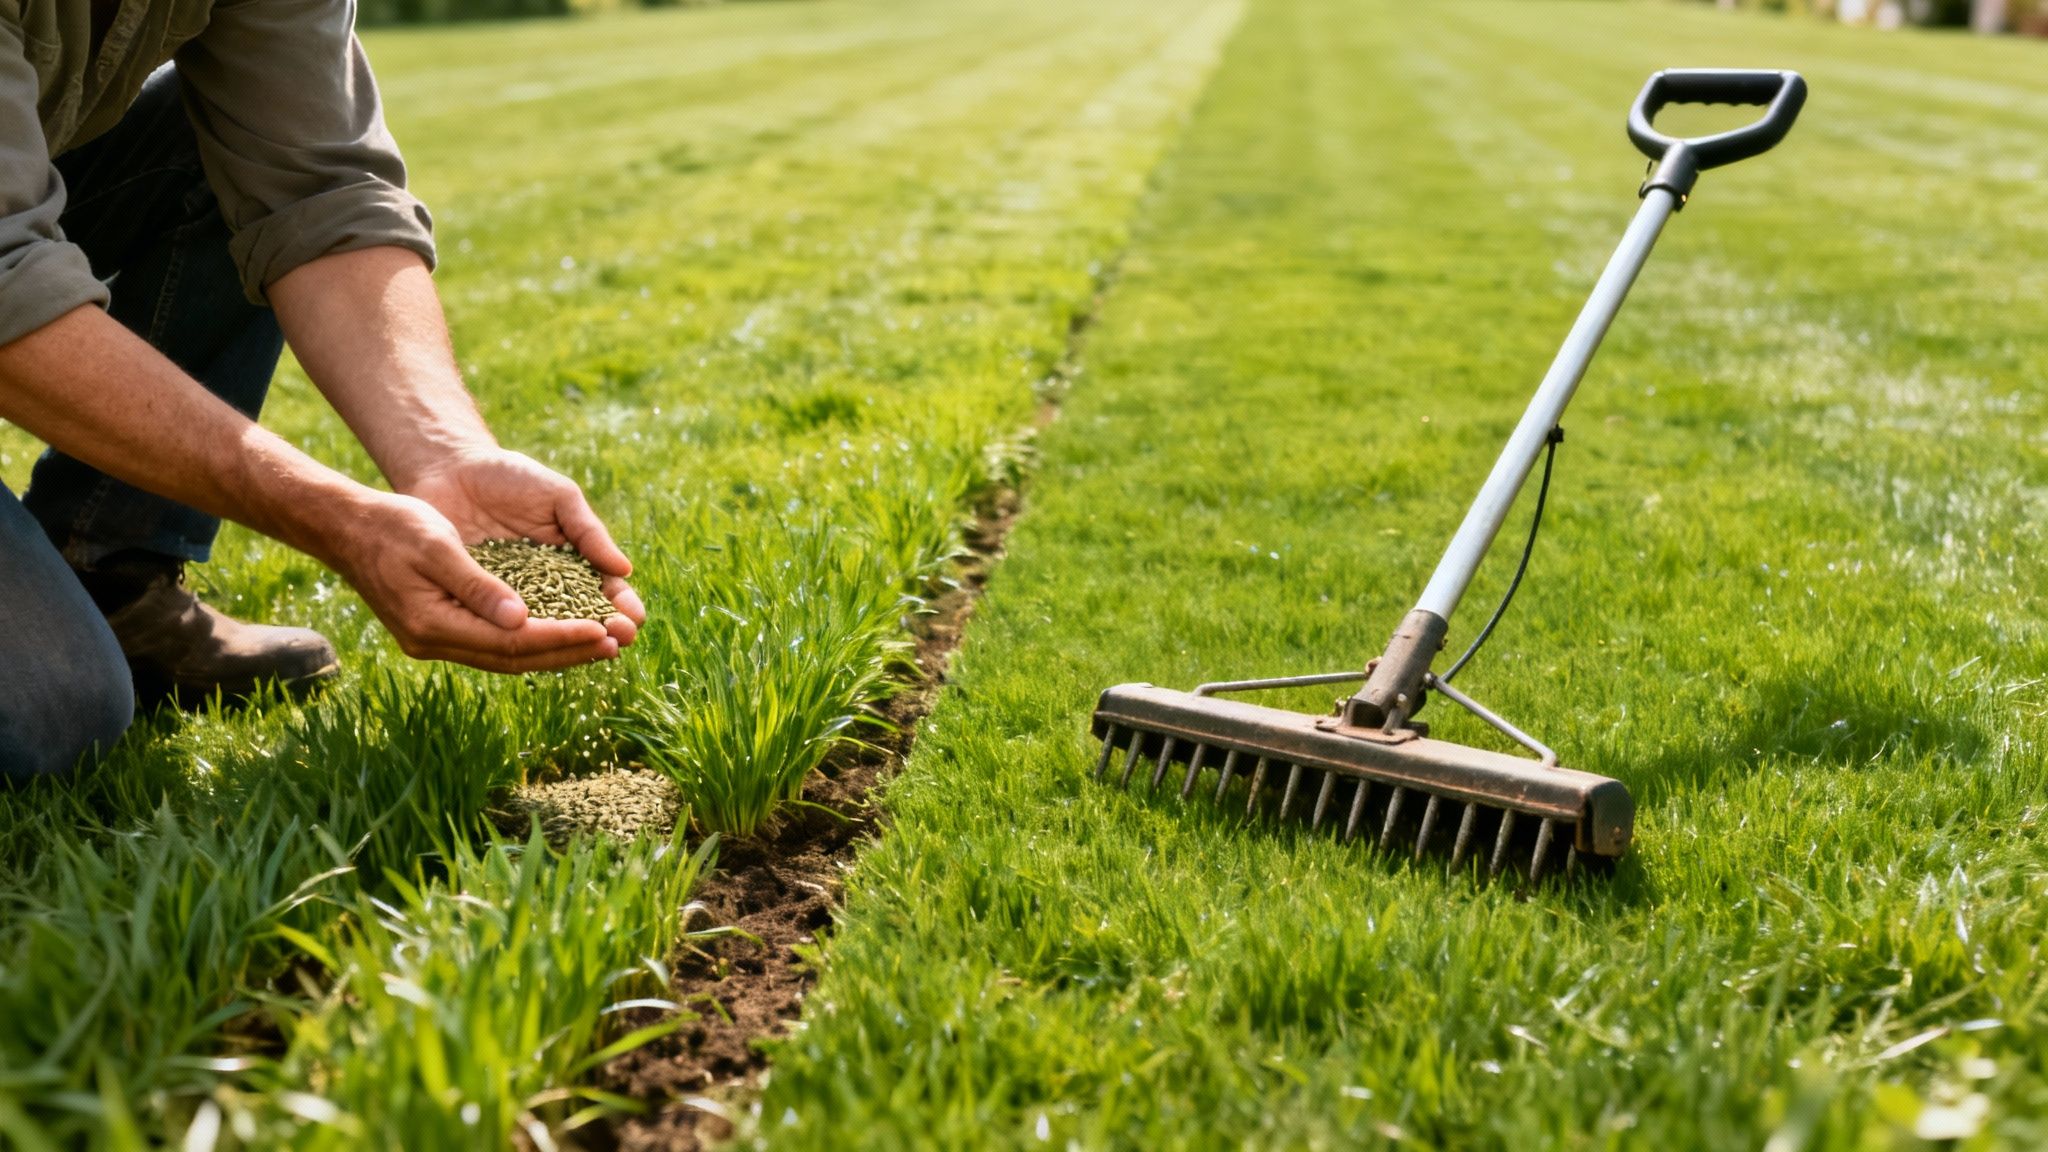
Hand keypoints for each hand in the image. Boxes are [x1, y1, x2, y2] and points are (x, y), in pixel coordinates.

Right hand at [330, 490, 622, 672]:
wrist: (348, 527)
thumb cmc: (393, 525)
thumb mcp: (437, 545)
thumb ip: (478, 585)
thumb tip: (521, 620)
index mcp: (431, 625)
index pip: (510, 643)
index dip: (559, 638)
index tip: (602, 631)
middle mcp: (433, 642)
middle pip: (514, 658)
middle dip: (567, 652)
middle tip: (615, 644)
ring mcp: (435, 639)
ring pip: (507, 656)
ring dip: (554, 651)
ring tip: (600, 645)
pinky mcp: (440, 629)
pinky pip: (495, 644)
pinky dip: (531, 641)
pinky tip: (561, 633)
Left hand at [399, 447, 643, 647]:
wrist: (449, 471)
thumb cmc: (510, 477)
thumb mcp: (557, 496)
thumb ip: (587, 531)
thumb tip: (624, 569)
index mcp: (573, 562)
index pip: (604, 591)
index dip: (620, 607)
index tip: (633, 619)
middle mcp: (545, 587)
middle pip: (580, 619)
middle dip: (602, 632)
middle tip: (617, 641)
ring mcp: (511, 599)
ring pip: (542, 630)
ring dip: (567, 644)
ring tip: (586, 651)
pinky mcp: (476, 604)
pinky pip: (498, 625)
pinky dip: (516, 638)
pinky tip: (533, 648)